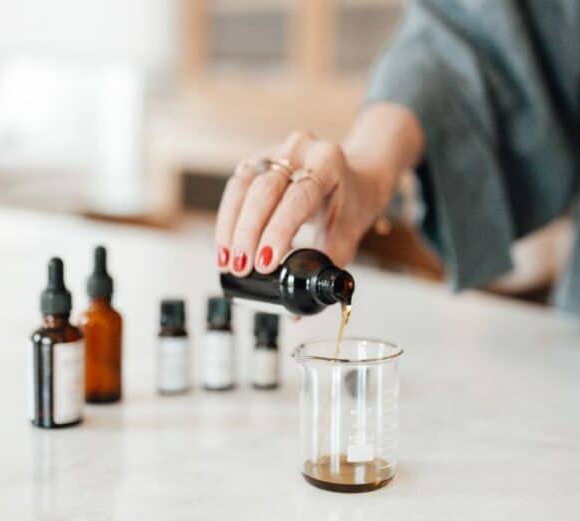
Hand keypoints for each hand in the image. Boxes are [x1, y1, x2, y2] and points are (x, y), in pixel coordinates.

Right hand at [215, 130, 388, 276]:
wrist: (355, 178)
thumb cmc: (352, 205)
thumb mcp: (346, 235)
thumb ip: (324, 270)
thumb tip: (296, 312)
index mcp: (329, 162)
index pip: (299, 196)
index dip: (277, 231)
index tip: (265, 265)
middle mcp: (301, 149)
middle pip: (265, 188)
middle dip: (249, 233)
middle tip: (242, 269)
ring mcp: (277, 150)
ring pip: (244, 186)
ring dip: (232, 227)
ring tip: (228, 262)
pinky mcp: (259, 159)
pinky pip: (235, 187)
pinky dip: (228, 218)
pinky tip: (225, 246)